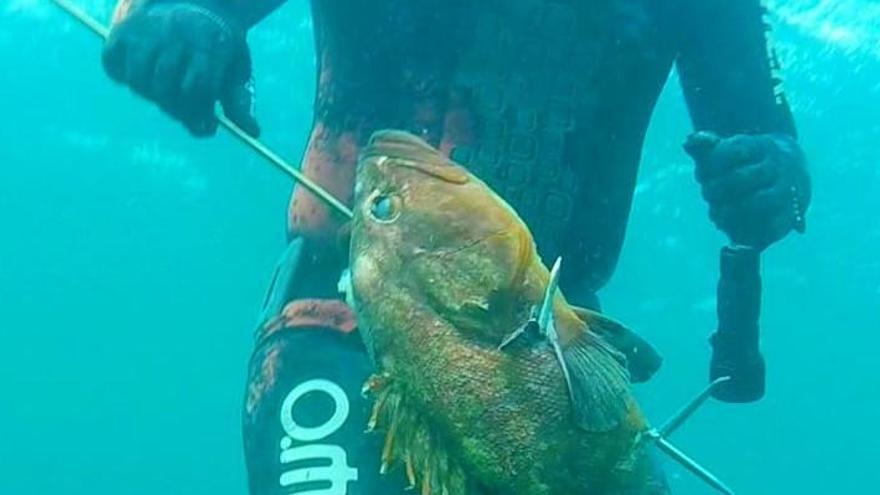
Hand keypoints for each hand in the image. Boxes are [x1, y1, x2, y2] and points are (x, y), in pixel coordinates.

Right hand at [102, 1, 259, 136]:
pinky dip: (124, 78)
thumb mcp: (234, 67)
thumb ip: (240, 99)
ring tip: (164, 92)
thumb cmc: (216, 45)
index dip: (201, 114)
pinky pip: (114, 68)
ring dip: (151, 96)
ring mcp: (147, 31)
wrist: (192, 2)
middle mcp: (176, 33)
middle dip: (177, 111)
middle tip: (185, 112)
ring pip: (139, 83)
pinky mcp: (122, 32)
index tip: (207, 125)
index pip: (198, 89)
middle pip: (166, 90)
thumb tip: (253, 131)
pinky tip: (143, 75)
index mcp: (209, 42)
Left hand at [684, 132, 810, 249]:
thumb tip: (687, 142)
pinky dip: (751, 230)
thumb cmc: (748, 161)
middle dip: (718, 188)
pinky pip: (775, 224)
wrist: (791, 169)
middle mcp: (777, 166)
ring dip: (733, 211)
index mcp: (761, 146)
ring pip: (761, 201)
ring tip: (716, 214)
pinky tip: (734, 231)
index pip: (733, 152)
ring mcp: (786, 190)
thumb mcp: (730, 148)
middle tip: (707, 193)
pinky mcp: (791, 213)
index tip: (701, 175)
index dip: (711, 165)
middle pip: (742, 178)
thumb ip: (707, 146)